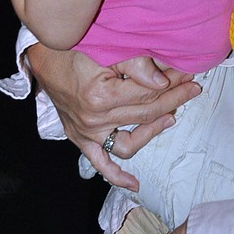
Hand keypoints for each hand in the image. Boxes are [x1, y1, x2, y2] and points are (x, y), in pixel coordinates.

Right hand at [26, 44, 200, 187]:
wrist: (43, 56)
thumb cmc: (74, 49)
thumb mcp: (106, 49)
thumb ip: (136, 64)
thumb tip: (163, 81)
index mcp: (101, 97)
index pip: (149, 94)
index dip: (172, 84)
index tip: (188, 76)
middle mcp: (93, 120)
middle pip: (144, 114)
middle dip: (172, 100)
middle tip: (191, 88)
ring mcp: (85, 132)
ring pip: (128, 142)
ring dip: (152, 132)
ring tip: (171, 117)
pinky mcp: (79, 138)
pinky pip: (99, 163)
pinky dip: (116, 175)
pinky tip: (133, 184)